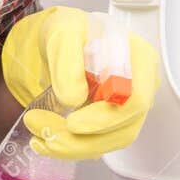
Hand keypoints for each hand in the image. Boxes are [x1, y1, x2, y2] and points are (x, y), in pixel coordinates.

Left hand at [1, 6, 161, 159]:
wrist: (63, 43)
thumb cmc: (71, 32)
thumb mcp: (63, 33)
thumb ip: (68, 62)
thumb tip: (74, 98)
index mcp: (138, 59)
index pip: (135, 99)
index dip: (105, 118)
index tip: (72, 124)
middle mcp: (140, 86)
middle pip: (124, 127)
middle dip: (81, 139)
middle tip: (44, 132)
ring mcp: (128, 107)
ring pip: (110, 142)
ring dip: (72, 147)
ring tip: (39, 137)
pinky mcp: (112, 122)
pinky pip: (98, 144)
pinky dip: (70, 147)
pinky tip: (45, 141)